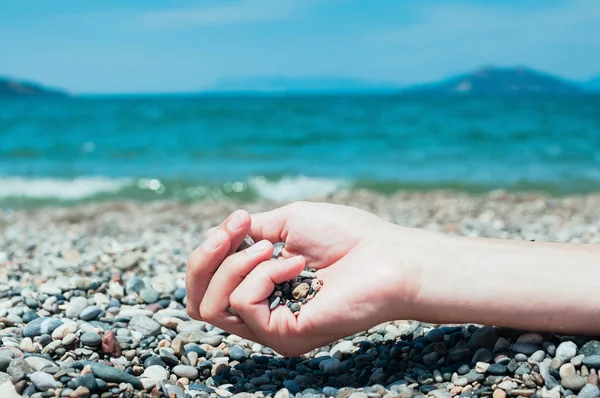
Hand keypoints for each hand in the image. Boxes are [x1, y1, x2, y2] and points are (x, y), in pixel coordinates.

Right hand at [186, 201, 426, 355]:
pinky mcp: (286, 336)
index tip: (238, 220)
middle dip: (203, 260)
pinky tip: (295, 265)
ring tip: (274, 249)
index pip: (205, 284)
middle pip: (196, 301)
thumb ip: (250, 232)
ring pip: (213, 305)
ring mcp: (271, 328)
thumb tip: (213, 236)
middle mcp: (260, 312)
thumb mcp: (287, 222)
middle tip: (234, 232)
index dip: (208, 249)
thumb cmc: (346, 236)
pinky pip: (246, 306)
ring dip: (237, 264)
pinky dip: (264, 275)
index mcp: (259, 286)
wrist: (387, 255)